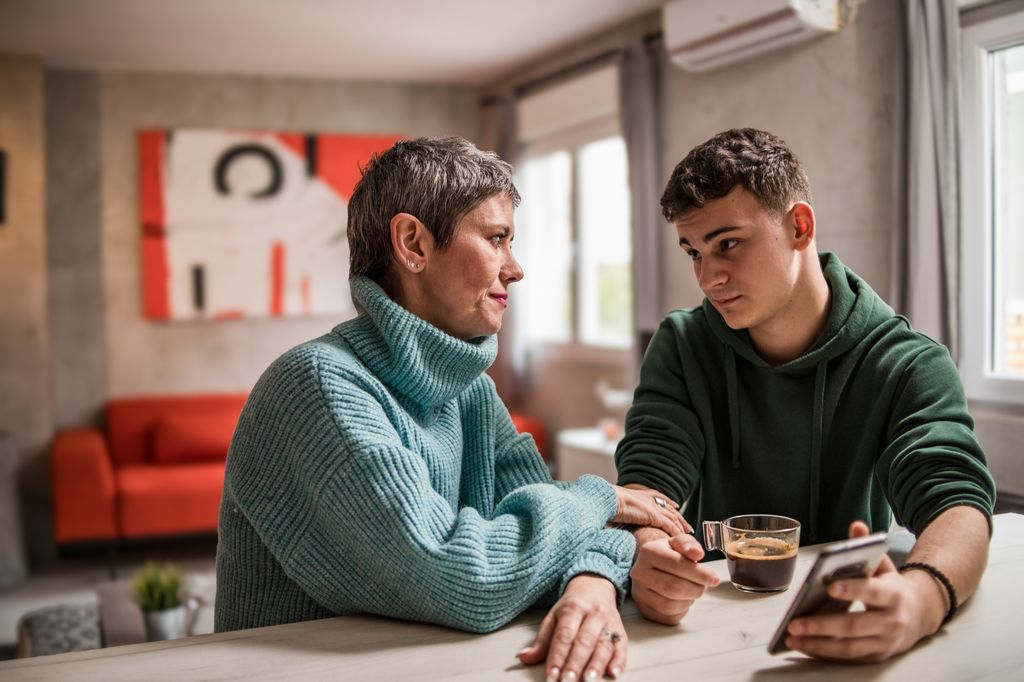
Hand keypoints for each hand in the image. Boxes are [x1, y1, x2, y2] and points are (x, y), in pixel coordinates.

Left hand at [517, 575, 625, 680]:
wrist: (595, 586)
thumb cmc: (573, 606)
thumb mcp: (553, 617)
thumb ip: (541, 641)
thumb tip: (523, 658)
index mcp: (572, 609)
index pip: (564, 636)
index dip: (557, 657)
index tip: (552, 675)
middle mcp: (592, 614)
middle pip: (584, 641)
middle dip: (575, 664)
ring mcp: (609, 622)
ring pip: (603, 645)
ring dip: (596, 665)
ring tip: (589, 681)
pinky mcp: (621, 630)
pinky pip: (621, 647)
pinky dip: (619, 661)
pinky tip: (613, 673)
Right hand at [610, 485, 690, 537]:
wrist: (609, 500)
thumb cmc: (608, 504)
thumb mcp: (618, 507)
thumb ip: (623, 512)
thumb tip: (617, 520)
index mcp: (642, 495)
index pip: (660, 499)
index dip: (669, 504)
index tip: (675, 507)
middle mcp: (650, 500)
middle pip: (670, 509)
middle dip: (679, 518)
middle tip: (687, 526)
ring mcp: (653, 507)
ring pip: (673, 517)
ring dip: (681, 526)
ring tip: (688, 534)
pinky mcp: (655, 516)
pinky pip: (670, 525)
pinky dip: (676, 531)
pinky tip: (681, 537)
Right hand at [630, 528, 718, 624]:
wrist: (652, 566)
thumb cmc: (669, 554)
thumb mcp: (679, 543)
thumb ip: (689, 544)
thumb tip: (696, 554)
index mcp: (648, 552)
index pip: (676, 565)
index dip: (699, 574)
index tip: (714, 578)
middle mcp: (639, 572)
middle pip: (672, 587)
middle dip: (695, 588)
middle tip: (704, 586)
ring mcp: (639, 593)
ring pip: (669, 605)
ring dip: (689, 599)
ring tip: (692, 590)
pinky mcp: (645, 610)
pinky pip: (668, 616)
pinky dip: (682, 609)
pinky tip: (683, 599)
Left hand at [786, 521, 946, 662]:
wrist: (921, 614)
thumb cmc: (892, 587)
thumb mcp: (884, 565)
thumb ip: (866, 547)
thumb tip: (856, 525)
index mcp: (893, 594)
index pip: (872, 591)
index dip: (852, 590)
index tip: (829, 586)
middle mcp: (891, 621)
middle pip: (855, 625)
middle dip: (823, 625)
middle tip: (795, 623)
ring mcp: (884, 642)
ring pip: (850, 647)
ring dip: (819, 644)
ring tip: (792, 637)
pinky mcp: (876, 656)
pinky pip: (848, 659)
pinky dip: (825, 654)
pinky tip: (804, 647)